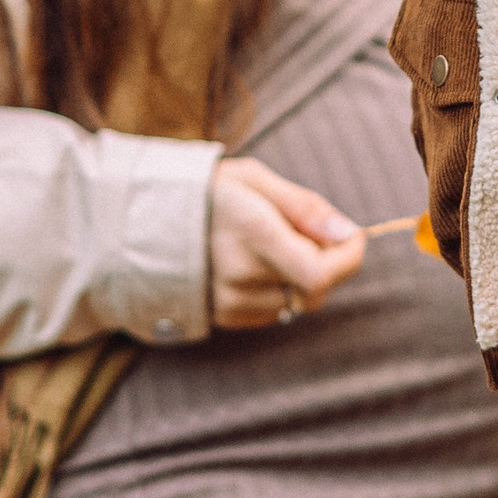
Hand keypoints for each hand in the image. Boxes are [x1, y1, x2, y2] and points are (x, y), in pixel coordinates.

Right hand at [208, 156, 365, 325]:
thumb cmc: (209, 192)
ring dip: (305, 277)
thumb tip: (347, 231)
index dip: (348, 259)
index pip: (318, 272)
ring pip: (298, 303)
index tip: (352, 235)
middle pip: (315, 289)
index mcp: (252, 232)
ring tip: (280, 245)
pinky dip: (283, 290)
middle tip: (312, 232)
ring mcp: (230, 300)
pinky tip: (262, 264)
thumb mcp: (256, 180)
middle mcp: (240, 274)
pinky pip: (275, 312)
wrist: (145, 222)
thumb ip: (305, 207)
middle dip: (330, 263)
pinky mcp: (224, 316)